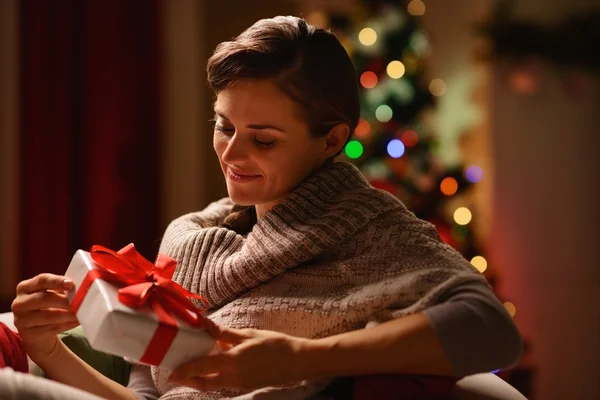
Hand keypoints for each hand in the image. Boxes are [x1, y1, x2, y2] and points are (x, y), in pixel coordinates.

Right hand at [11, 273, 78, 361]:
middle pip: (44, 298)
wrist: (37, 330)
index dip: (57, 281)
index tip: (71, 284)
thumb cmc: (48, 305)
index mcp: (25, 287)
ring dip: (67, 315)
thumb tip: (81, 286)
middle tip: (81, 302)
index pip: (41, 280)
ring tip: (81, 313)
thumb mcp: (51, 293)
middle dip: (65, 301)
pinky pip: (51, 329)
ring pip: (47, 316)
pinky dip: (67, 325)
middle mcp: (19, 302)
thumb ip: (62, 289)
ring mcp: (21, 319)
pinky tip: (77, 322)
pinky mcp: (28, 334)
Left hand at [169, 319, 312, 390]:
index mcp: (233, 362)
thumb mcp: (249, 335)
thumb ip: (225, 333)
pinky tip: (215, 366)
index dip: (185, 370)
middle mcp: (234, 377)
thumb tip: (206, 325)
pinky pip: (225, 384)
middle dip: (190, 380)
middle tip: (177, 373)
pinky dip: (215, 378)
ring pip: (214, 385)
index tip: (171, 372)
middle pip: (205, 383)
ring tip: (193, 368)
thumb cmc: (276, 345)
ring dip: (202, 379)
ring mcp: (241, 384)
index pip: (202, 367)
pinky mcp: (247, 386)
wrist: (298, 362)